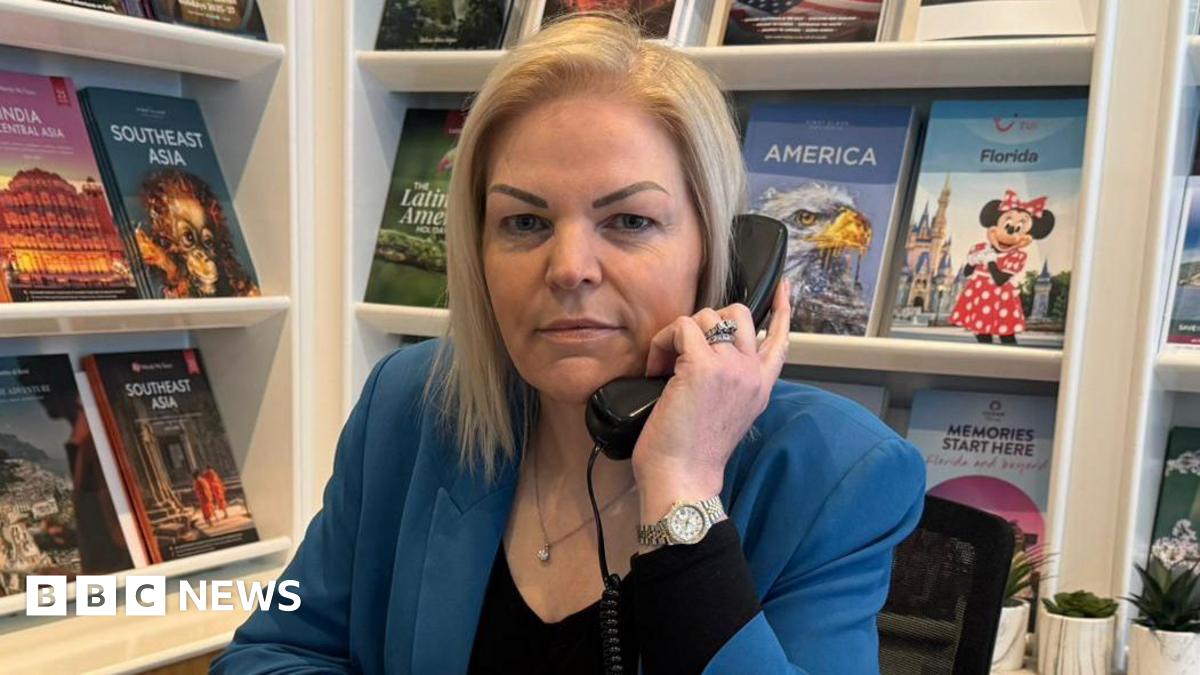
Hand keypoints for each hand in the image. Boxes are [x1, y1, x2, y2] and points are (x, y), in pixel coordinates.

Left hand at [631, 277, 793, 521]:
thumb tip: (708, 358)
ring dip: (678, 334)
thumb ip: (730, 384)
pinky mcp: (702, 366)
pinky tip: (656, 369)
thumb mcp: (726, 415)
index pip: (781, 339)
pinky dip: (662, 342)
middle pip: (739, 313)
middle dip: (707, 320)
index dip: (782, 310)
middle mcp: (752, 373)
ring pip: (707, 316)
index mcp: (760, 386)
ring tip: (664, 366)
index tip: (784, 288)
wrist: (684, 479)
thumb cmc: (692, 454)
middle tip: (684, 350)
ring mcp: (731, 367)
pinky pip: (680, 328)